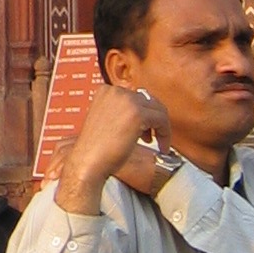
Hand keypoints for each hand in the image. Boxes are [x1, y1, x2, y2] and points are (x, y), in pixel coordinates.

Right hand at [58, 83, 167, 211]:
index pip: (135, 96)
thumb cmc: (96, 149)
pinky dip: (165, 134)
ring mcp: (127, 100)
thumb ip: (122, 112)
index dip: (143, 113)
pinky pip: (162, 120)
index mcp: (106, 90)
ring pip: (157, 109)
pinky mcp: (138, 114)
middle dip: (153, 120)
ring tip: (157, 143)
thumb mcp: (106, 121)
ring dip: (160, 127)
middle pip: (148, 101)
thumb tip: (144, 114)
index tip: (144, 129)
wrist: (88, 162)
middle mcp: (116, 91)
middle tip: (152, 138)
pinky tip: (161, 147)